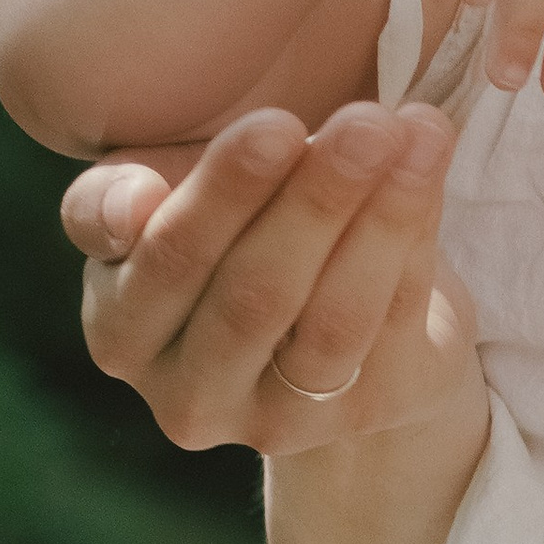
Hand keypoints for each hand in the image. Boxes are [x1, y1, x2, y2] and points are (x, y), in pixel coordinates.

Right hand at [65, 102, 478, 454]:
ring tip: (410, 136)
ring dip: (381, 220)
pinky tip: (427, 166)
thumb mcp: (160, 203)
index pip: (166, 263)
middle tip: (367, 122)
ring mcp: (281, 421)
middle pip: (255, 294)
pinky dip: (416, 238)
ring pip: (333, 319)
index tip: (277, 124)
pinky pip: (396, 323)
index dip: (220, 195)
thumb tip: (134, 199)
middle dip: (316, 199)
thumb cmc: (225, 239)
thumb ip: (115, 197)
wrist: (325, 310)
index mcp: (121, 335)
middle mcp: (191, 398)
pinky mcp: (368, 415)